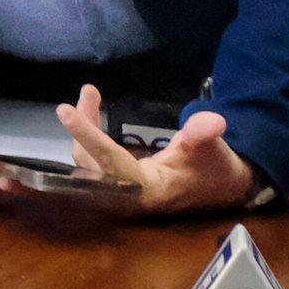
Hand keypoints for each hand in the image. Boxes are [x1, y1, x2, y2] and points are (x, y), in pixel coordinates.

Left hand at [44, 89, 255, 214]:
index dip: (88, 135)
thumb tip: (211, 121)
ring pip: (87, 161)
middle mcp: (127, 196)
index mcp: (148, 189)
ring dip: (84, 130)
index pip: (109, 159)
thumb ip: (204, 134)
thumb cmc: (214, 167)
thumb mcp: (212, 148)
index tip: (65, 111)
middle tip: (87, 93)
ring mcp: (120, 193)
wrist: (222, 189)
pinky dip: (87, 138)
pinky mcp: (118, 186)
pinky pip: (93, 162)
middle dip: (82, 128)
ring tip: (89, 96)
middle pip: (90, 160)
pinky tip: (87, 117)